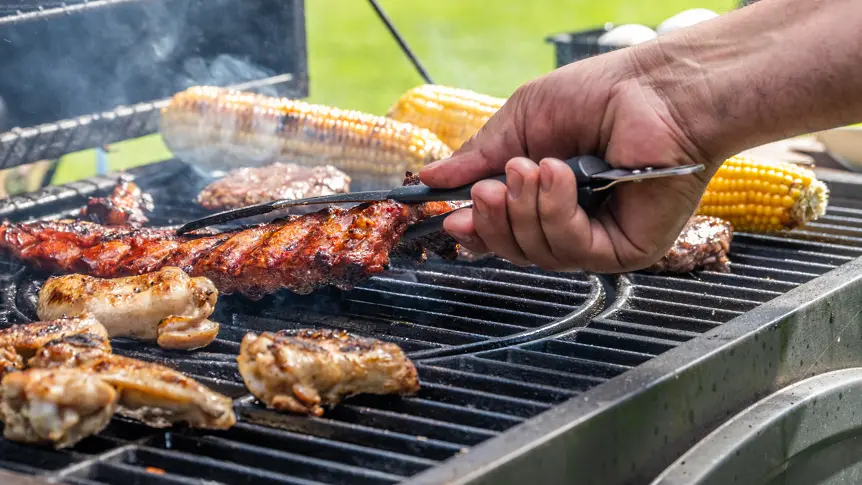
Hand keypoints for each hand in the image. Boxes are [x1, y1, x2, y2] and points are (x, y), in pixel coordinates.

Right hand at [419, 48, 717, 272]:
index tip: (452, 219)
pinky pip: (572, 249)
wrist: (655, 89)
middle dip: (496, 219)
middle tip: (491, 187)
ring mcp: (598, 240)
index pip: (504, 231)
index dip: (477, 230)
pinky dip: (557, 212)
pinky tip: (562, 176)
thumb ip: (479, 155)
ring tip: (538, 166)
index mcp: (546, 197)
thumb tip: (431, 178)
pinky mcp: (624, 250)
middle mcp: (572, 224)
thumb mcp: (522, 121)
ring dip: (527, 209)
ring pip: (539, 254)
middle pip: (515, 251)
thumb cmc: (599, 96)